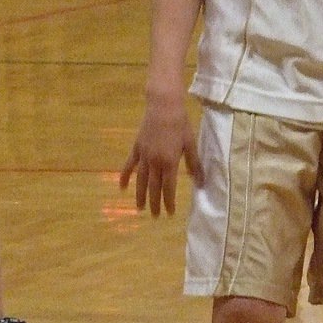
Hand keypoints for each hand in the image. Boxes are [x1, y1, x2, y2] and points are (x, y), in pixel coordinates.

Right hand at [119, 96, 203, 216]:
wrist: (163, 106)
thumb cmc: (180, 124)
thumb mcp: (190, 143)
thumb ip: (194, 164)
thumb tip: (201, 182)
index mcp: (169, 162)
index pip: (169, 187)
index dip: (169, 201)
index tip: (170, 213)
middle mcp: (154, 162)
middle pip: (154, 187)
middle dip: (155, 203)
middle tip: (155, 217)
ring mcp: (143, 156)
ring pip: (141, 180)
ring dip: (140, 195)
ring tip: (140, 208)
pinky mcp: (136, 148)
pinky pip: (129, 165)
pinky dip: (125, 176)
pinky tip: (122, 187)